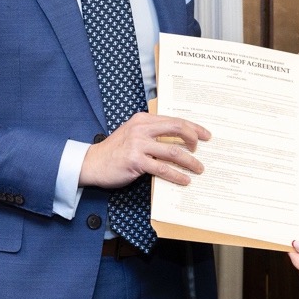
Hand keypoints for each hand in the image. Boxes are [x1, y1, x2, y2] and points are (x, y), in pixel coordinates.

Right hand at [79, 113, 210, 188]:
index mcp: (143, 119)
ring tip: (199, 168)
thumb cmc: (116, 150)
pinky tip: (184, 180)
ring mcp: (138, 144)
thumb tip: (180, 141)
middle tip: (202, 149)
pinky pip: (162, 168)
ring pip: (173, 151)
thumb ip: (153, 133)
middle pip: (177, 129)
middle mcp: (142, 128)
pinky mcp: (136, 161)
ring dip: (190, 161)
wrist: (93, 163)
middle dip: (194, 138)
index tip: (205, 134)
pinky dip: (176, 175)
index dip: (193, 127)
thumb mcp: (134, 134)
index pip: (174, 120)